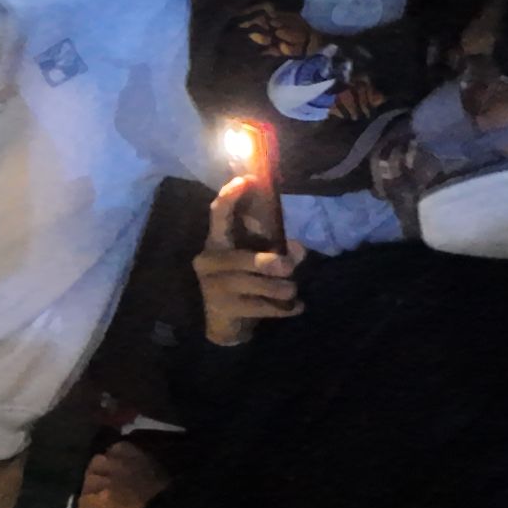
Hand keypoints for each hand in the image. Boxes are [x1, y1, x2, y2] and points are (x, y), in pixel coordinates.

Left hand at [79, 439, 173, 507]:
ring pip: (88, 482)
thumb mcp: (152, 465)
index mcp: (127, 449)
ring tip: (93, 502)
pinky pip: (85, 502)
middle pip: (95, 464)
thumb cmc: (166, 488)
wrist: (167, 506)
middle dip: (96, 475)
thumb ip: (137, 462)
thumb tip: (131, 469)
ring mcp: (106, 478)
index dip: (109, 463)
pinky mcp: (102, 497)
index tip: (111, 472)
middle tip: (99, 487)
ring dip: (89, 492)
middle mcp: (113, 460)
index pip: (110, 451)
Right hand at [197, 177, 303, 346]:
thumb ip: (281, 253)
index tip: (247, 180)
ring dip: (278, 288)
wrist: (227, 326)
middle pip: (238, 258)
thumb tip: (298, 249)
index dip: (230, 197)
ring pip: (249, 284)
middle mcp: (208, 261)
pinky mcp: (221, 309)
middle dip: (266, 262)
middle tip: (290, 267)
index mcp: (217, 243)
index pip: (217, 215)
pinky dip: (281, 308)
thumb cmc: (245, 285)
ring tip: (294, 291)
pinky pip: (256, 306)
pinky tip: (297, 308)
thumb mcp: (262, 265)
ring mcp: (212, 286)